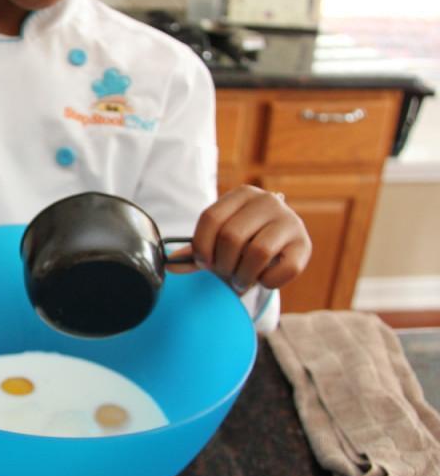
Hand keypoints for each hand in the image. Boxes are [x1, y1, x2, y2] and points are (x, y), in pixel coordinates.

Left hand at [169, 185, 311, 292]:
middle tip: (224, 274)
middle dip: (222, 264)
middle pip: (231, 237)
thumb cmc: (243, 243)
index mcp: (242, 194)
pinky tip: (264, 279)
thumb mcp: (218, 242)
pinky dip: (268, 281)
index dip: (201, 247)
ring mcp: (290, 221)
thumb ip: (196, 251)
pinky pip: (284, 268)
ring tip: (241, 279)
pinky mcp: (305, 244)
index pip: (210, 218)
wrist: (280, 247)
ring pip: (258, 252)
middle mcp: (268, 201)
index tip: (203, 263)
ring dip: (244, 275)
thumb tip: (170, 264)